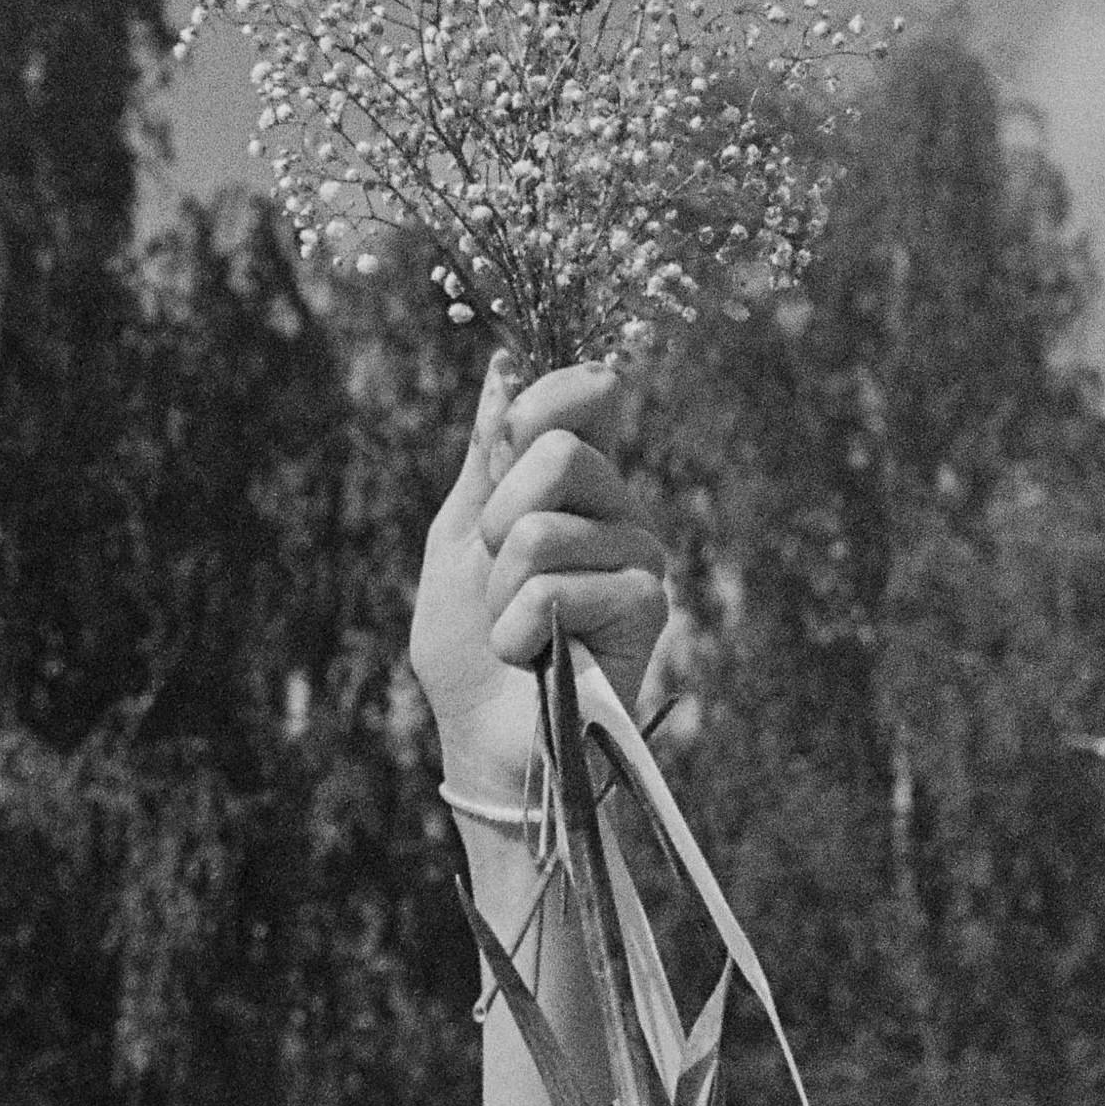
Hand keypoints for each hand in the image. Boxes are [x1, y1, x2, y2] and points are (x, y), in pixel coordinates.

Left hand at [409, 359, 667, 793]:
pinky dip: (521, 629)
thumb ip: (484, 455)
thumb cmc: (468, 647)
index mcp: (575, 483)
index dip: (546, 396)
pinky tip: (537, 657)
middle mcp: (617, 509)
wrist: (484, 740)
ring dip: (501, 592)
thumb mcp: (457, 537)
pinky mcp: (647, 607)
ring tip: (515, 631)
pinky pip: (557, 587)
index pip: (585, 393)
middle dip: (497, 519)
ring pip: (542, 530)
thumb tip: (503, 365)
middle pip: (558, 450)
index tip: (509, 438)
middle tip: (497, 574)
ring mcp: (638, 556)